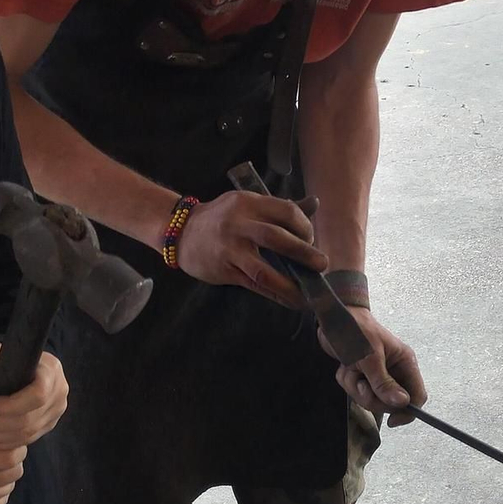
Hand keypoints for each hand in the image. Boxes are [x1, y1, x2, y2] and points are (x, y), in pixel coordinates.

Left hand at [0, 343, 67, 449]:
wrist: (10, 368)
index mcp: (51, 370)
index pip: (38, 394)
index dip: (12, 405)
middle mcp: (59, 392)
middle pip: (30, 419)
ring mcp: (55, 412)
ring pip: (26, 434)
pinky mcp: (45, 426)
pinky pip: (24, 441)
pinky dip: (0, 444)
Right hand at [175, 192, 327, 305]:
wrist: (181, 232)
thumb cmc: (223, 217)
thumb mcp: (248, 204)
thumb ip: (280, 207)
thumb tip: (314, 203)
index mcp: (249, 203)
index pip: (285, 211)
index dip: (304, 226)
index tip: (311, 238)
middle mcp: (239, 224)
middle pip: (276, 238)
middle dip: (303, 253)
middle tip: (322, 265)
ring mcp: (230, 250)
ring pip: (264, 270)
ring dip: (290, 285)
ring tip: (308, 295)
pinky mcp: (225, 270)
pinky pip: (254, 285)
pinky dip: (276, 294)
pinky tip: (291, 300)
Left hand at [322, 307, 427, 421]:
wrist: (333, 318)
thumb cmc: (355, 330)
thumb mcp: (369, 358)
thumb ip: (384, 382)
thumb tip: (403, 403)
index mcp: (405, 363)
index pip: (417, 395)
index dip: (408, 411)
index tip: (392, 421)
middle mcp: (395, 370)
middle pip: (391, 402)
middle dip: (372, 396)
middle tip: (361, 383)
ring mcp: (378, 373)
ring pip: (371, 398)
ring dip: (356, 387)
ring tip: (350, 369)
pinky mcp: (363, 375)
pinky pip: (357, 391)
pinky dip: (348, 381)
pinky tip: (345, 367)